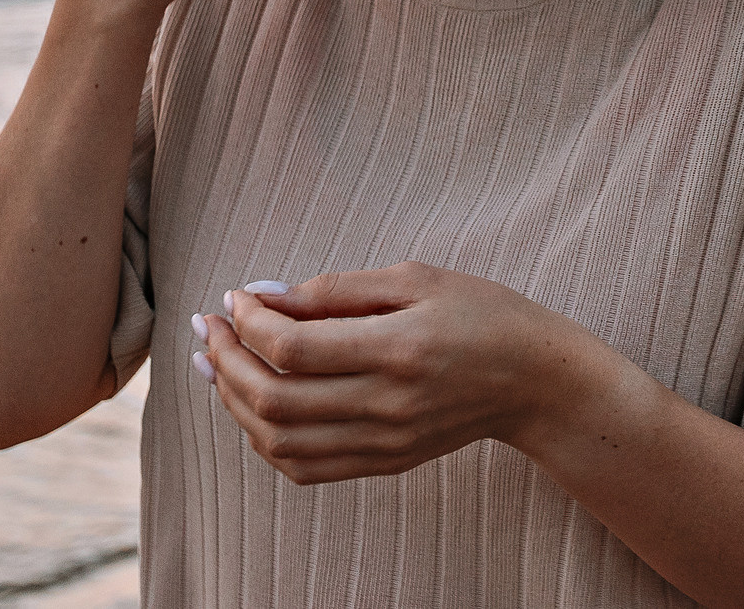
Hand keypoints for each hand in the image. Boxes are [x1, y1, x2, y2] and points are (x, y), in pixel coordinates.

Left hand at [191, 263, 615, 484]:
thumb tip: (263, 295)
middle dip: (226, 360)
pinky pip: (302, 466)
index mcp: (398, 348)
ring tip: (216, 364)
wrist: (534, 380)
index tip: (233, 296)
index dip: (248, 322)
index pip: (293, 347)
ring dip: (233, 402)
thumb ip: (336, 289)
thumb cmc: (479, 313)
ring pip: (278, 439)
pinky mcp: (383, 462)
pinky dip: (264, 438)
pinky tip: (251, 404)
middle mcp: (387, 404)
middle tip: (209, 327)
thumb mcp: (415, 278)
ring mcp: (384, 441)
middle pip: (274, 398)